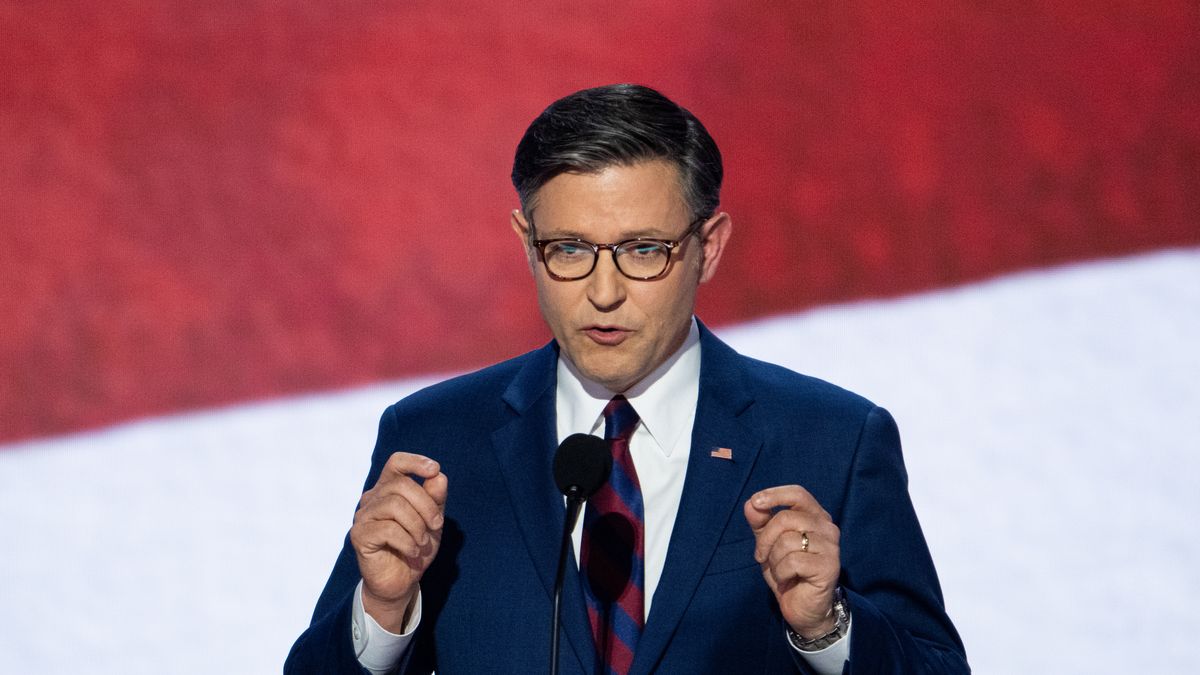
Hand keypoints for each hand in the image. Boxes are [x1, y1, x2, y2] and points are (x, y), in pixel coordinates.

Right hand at [350, 452, 447, 631]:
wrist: (402, 582)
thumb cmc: (416, 547)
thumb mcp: (432, 522)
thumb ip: (435, 499)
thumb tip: (438, 476)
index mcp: (388, 490)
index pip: (396, 462)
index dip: (415, 461)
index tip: (434, 469)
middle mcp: (372, 499)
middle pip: (400, 485)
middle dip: (426, 504)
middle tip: (437, 524)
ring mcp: (363, 516)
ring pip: (394, 505)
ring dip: (417, 525)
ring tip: (423, 542)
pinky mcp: (359, 536)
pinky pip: (387, 529)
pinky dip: (407, 541)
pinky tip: (412, 551)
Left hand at [744, 485, 840, 637]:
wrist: (803, 608)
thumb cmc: (788, 572)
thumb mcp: (769, 544)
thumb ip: (760, 522)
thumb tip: (750, 504)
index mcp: (815, 516)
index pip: (798, 493)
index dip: (775, 494)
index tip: (755, 502)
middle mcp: (827, 527)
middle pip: (786, 518)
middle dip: (765, 538)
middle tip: (761, 556)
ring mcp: (830, 547)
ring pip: (787, 540)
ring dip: (774, 559)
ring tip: (780, 570)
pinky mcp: (829, 566)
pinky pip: (793, 561)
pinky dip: (781, 572)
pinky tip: (788, 579)